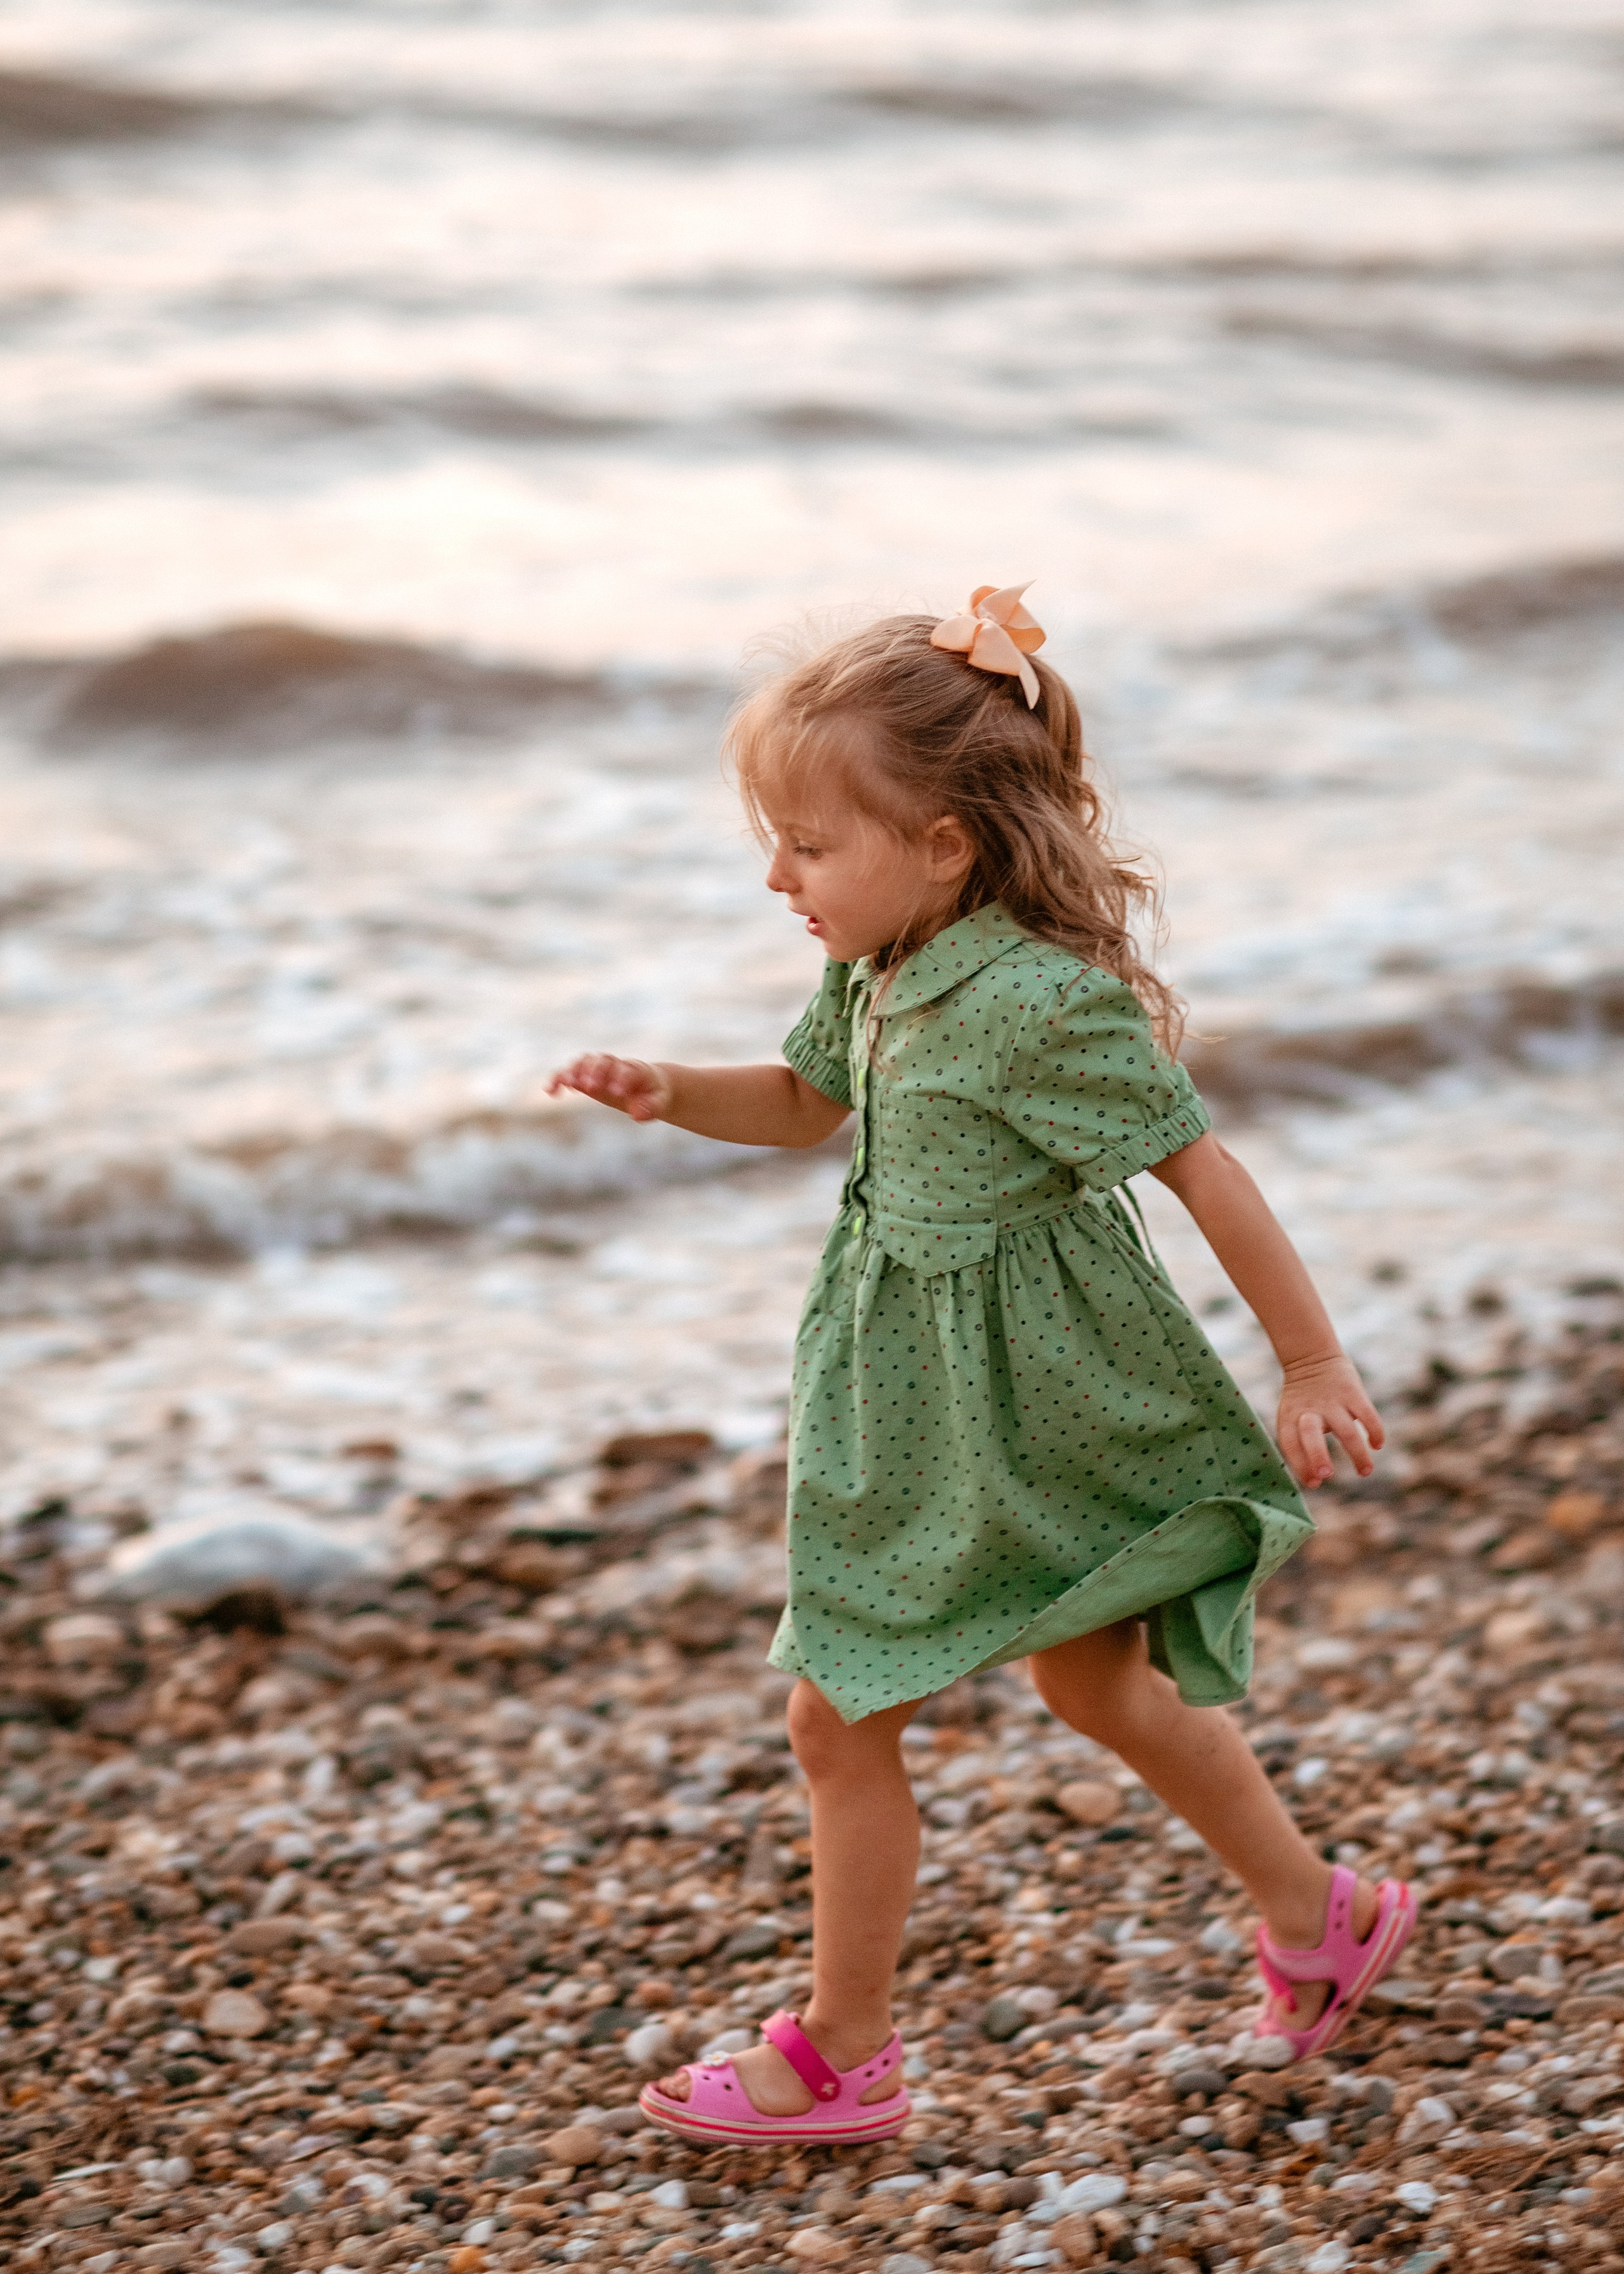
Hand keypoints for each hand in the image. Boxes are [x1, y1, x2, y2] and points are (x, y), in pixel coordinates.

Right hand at [546, 1054, 672, 1122]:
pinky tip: (550, 1091)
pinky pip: (569, 1072)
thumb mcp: (659, 1102)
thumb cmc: (653, 1094)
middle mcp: (616, 1065)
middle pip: (603, 1062)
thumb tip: (637, 1115)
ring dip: (575, 1071)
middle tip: (592, 1087)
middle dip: (596, 1072)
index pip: (628, 1070)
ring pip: (584, 1062)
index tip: (617, 1093)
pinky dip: (558, 1078)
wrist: (645, 1083)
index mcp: (637, 1070)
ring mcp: (599, 1067)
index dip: (622, 1079)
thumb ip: (651, 1107)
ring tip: (567, 1084)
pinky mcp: (585, 1074)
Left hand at [1277, 1351, 1383, 1487]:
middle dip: (1318, 1456)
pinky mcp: (1352, 1392)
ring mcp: (1332, 1401)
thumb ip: (1301, 1445)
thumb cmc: (1302, 1400)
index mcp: (1289, 1418)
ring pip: (1346, 1431)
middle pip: (1311, 1435)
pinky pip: (1367, 1414)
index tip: (1314, 1484)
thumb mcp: (1291, 1417)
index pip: (1290, 1444)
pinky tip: (1376, 1445)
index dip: (1300, 1466)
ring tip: (1365, 1472)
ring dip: (1357, 1454)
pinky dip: (1374, 1431)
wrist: (1311, 1357)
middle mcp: (1309, 1410)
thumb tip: (1315, 1481)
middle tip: (1327, 1475)